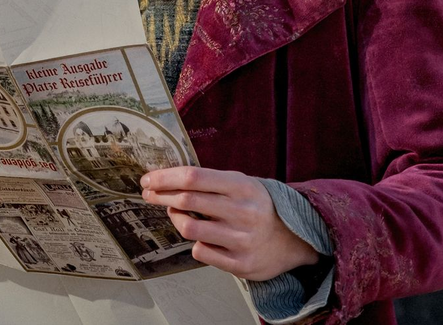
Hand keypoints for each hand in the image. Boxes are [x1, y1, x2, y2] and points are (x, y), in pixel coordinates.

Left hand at [140, 167, 318, 281]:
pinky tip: (200, 236)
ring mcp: (241, 239)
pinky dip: (194, 242)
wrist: (294, 239)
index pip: (193, 177)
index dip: (165, 177)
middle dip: (160, 196)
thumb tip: (167, 178)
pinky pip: (201, 251)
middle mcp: (242, 212)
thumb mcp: (241, 184)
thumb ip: (210, 181)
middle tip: (149, 194)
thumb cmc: (258, 207)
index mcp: (241, 187)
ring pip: (189, 227)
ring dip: (175, 218)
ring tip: (176, 214)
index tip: (148, 180)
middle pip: (186, 200)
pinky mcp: (240, 263)